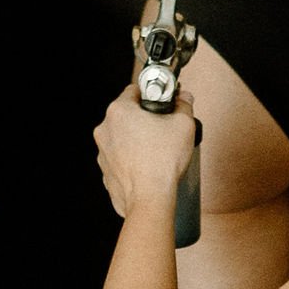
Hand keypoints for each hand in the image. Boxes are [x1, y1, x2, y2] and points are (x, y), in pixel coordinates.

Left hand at [94, 82, 198, 220]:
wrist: (150, 199)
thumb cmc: (161, 163)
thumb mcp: (183, 125)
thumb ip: (184, 106)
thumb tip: (184, 100)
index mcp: (119, 112)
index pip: (134, 90)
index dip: (151, 93)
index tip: (160, 100)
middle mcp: (105, 130)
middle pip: (127, 115)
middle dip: (144, 119)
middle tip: (163, 128)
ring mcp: (103, 152)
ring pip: (122, 138)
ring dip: (137, 140)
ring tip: (157, 150)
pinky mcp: (107, 171)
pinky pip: (121, 159)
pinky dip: (132, 160)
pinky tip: (148, 165)